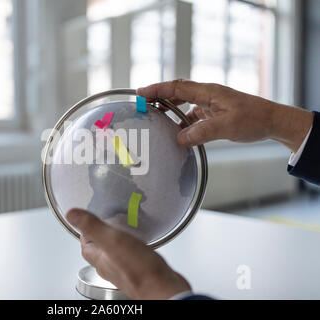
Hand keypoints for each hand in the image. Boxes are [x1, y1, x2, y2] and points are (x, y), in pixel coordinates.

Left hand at [65, 208, 190, 299]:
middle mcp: (110, 267)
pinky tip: (141, 242)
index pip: (85, 244)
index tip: (86, 219)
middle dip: (102, 234)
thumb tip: (71, 214)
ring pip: (116, 253)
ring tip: (124, 228)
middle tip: (107, 220)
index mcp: (100, 259)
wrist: (163, 288)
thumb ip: (92, 226)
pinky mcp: (140, 270)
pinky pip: (132, 256)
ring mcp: (125, 270)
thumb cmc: (138, 269)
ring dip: (118, 240)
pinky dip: (133, 247)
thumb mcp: (111, 240)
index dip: (84, 231)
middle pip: (100, 249)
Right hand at [137, 80, 313, 152]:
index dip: (157, 89)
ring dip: (168, 109)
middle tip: (141, 104)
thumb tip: (178, 139)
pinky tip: (176, 131)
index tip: (140, 93)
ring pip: (183, 103)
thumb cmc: (254, 119)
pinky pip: (191, 115)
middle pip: (176, 92)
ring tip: (154, 118)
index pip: (177, 88)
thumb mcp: (227, 127)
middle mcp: (207, 95)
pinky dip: (180, 121)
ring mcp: (210, 103)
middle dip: (158, 96)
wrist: (272, 121)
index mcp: (208, 92)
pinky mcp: (213, 113)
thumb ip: (201, 132)